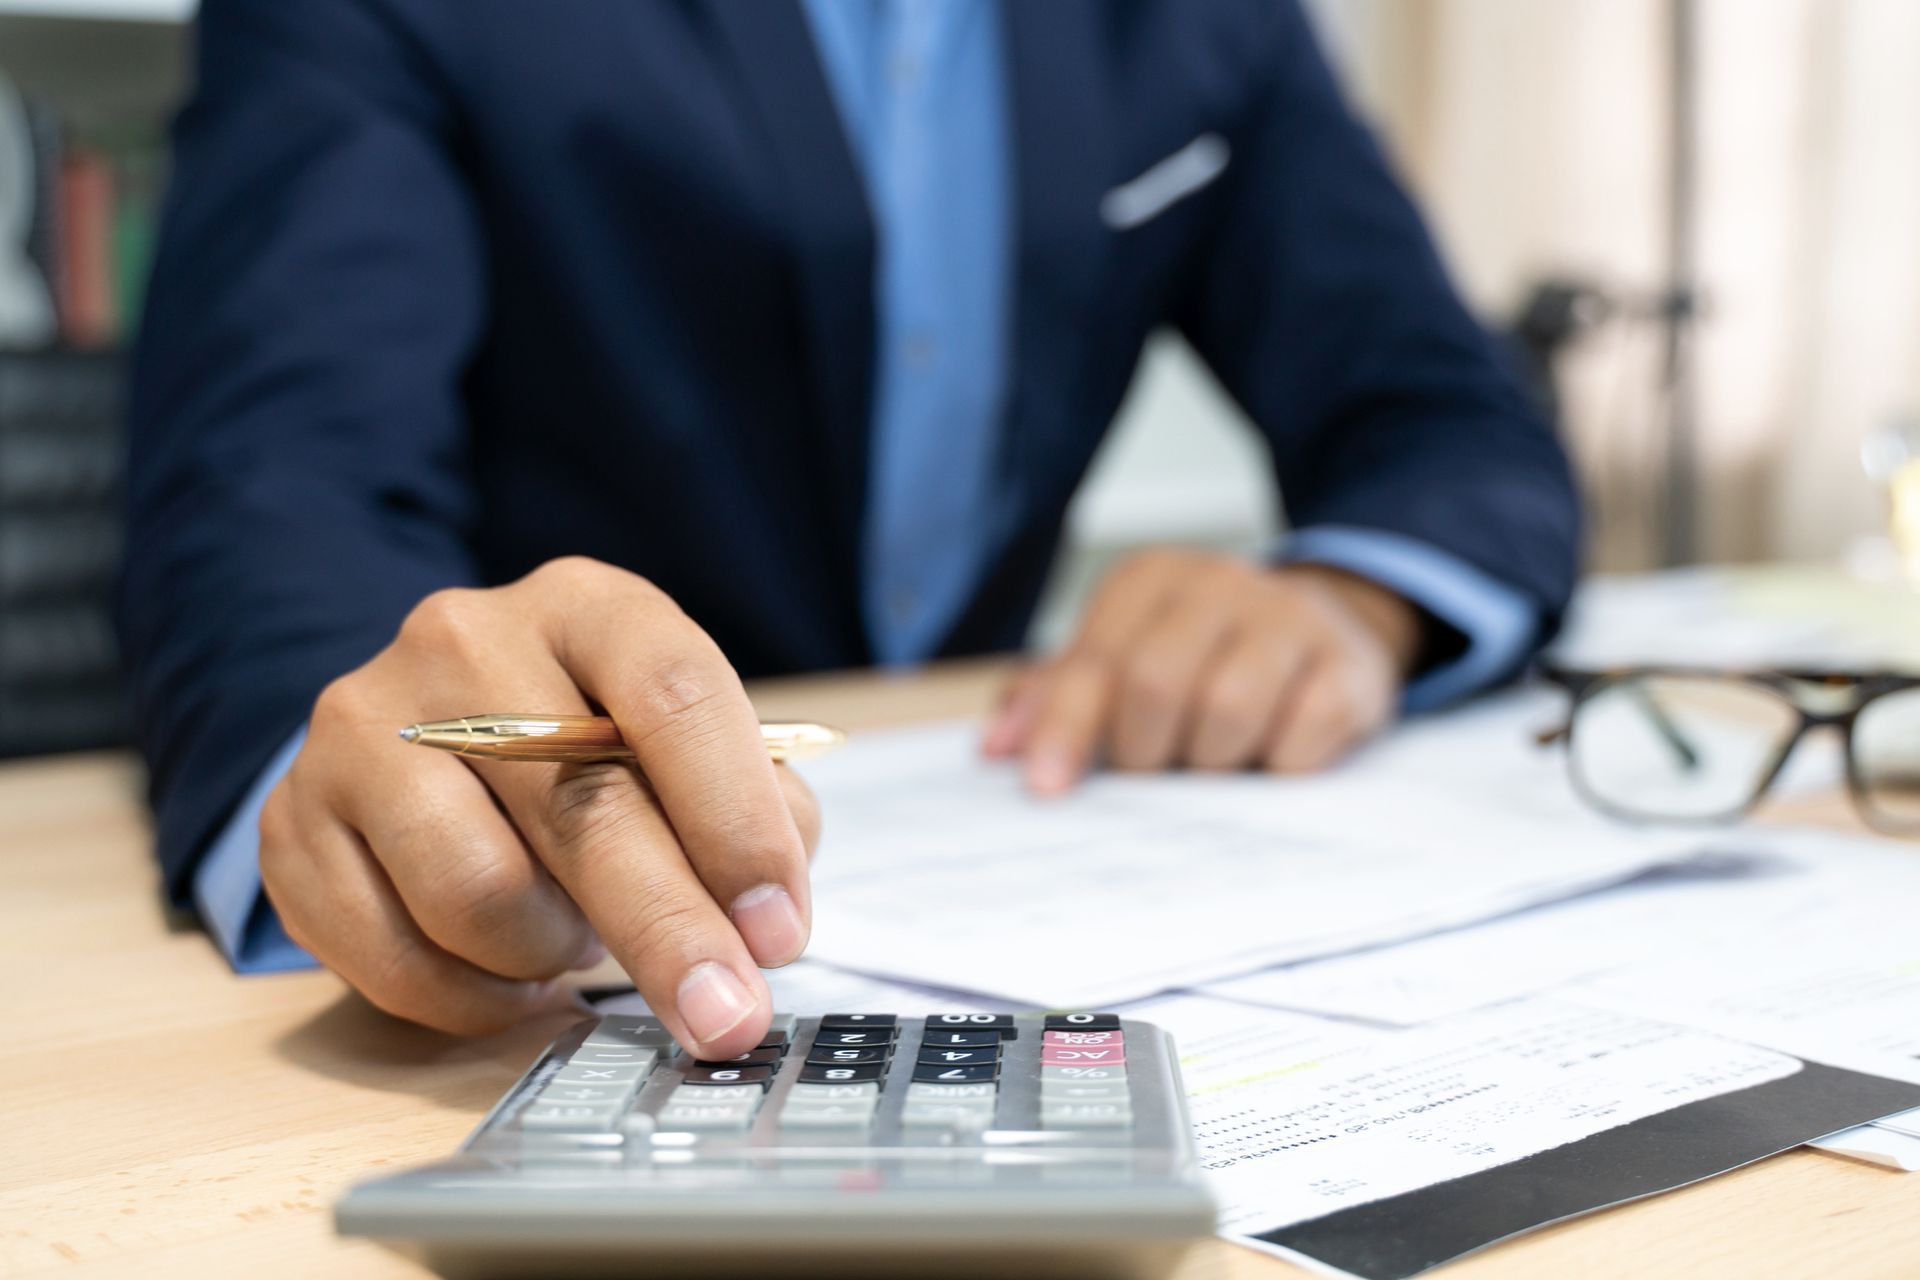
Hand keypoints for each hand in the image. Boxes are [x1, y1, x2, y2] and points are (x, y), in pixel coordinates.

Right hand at [259, 557, 818, 1057]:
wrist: (433, 728)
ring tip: (577, 937)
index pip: (673, 694)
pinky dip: (476, 999)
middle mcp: (463, 644)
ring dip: (555, 950)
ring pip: (480, 892)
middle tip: (726, 1017)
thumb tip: (762, 920)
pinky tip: (512, 974)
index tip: (778, 931)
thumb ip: (752, 809)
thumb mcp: (688, 743)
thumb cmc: (593, 746)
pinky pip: (396, 958)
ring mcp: (363, 728)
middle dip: (670, 934)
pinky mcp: (293, 821)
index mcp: (584, 605)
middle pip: (582, 806)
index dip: (736, 823)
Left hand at [983, 550, 1421, 791]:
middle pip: (1156, 685)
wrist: (1323, 631)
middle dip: (1144, 752)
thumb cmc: (1200, 657)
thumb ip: (1055, 697)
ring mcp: (1291, 620)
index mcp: (1151, 579)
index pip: (1096, 660)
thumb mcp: (1124, 658)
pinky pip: (1301, 736)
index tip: (1046, 787)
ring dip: (1210, 760)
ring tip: (1212, 760)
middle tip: (1153, 771)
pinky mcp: (1350, 667)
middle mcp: (1222, 583)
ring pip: (1228, 712)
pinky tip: (1271, 755)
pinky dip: (1277, 765)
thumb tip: (998, 746)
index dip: (1065, 728)